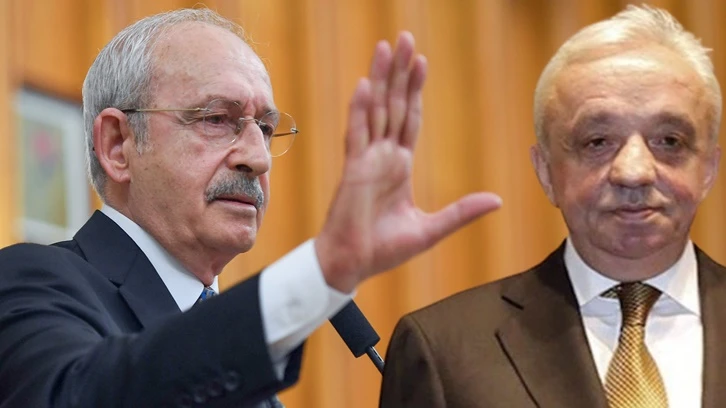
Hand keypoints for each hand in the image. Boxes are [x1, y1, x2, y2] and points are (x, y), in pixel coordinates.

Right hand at [315, 32, 501, 292]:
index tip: (421, 62)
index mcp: (399, 166)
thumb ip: (461, 211)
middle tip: (403, 39)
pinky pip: (357, 134)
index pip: (409, 118)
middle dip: (399, 72)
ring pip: (375, 110)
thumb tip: (497, 200)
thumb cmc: (384, 249)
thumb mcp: (432, 229)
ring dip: (381, 78)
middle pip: (393, 105)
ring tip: (385, 47)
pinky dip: (361, 109)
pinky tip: (366, 84)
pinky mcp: (352, 170)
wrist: (353, 264)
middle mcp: (382, 156)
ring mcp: (366, 160)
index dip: (415, 90)